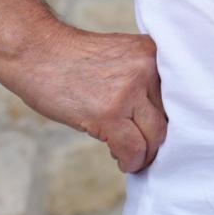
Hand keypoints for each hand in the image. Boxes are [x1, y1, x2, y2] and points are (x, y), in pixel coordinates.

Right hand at [0, 22, 167, 172]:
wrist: (37, 53)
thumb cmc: (73, 60)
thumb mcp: (120, 57)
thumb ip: (142, 80)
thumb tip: (158, 120)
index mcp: (150, 53)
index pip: (177, 95)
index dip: (165, 117)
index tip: (153, 129)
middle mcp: (146, 68)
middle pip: (168, 117)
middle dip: (156, 139)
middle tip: (143, 148)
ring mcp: (128, 91)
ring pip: (155, 137)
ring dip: (144, 154)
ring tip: (130, 155)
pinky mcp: (109, 114)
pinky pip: (133, 149)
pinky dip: (130, 161)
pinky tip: (121, 159)